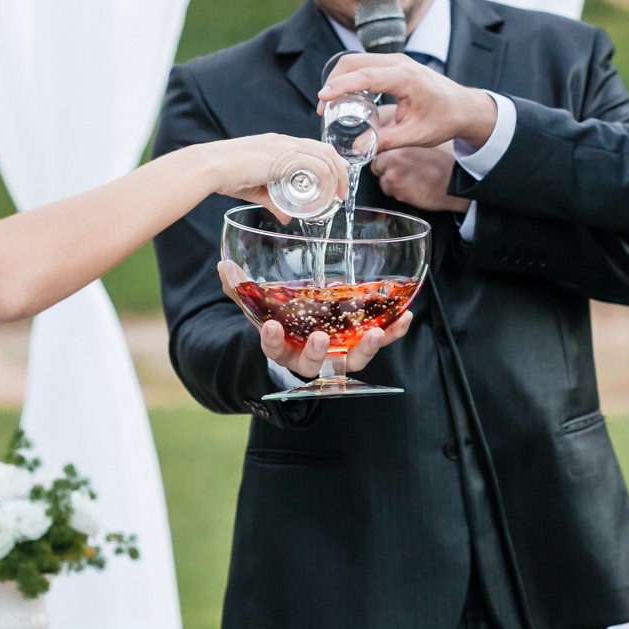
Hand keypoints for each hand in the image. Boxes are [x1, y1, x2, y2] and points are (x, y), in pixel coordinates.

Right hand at [201, 134, 348, 221]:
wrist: (211, 167)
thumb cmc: (227, 176)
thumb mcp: (256, 190)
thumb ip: (273, 202)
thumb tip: (287, 217)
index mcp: (278, 144)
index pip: (312, 148)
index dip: (328, 163)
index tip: (336, 180)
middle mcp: (285, 141)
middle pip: (324, 149)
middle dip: (339, 170)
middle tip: (342, 191)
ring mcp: (285, 146)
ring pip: (324, 155)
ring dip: (337, 175)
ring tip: (339, 195)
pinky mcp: (285, 156)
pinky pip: (315, 165)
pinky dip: (327, 178)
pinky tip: (329, 191)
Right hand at [218, 262, 413, 378]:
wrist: (311, 329)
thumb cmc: (285, 318)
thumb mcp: (262, 304)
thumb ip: (241, 288)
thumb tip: (222, 266)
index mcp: (285, 347)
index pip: (274, 349)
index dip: (272, 341)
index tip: (271, 327)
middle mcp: (313, 356)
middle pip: (313, 362)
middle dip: (316, 352)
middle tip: (319, 337)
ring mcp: (341, 353)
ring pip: (353, 360)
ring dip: (365, 348)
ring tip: (374, 334)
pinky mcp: (364, 343)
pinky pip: (382, 341)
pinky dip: (395, 331)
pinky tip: (405, 316)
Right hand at [317, 53, 497, 151]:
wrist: (464, 108)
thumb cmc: (444, 120)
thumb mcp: (415, 135)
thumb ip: (385, 141)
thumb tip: (356, 150)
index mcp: (405, 78)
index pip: (365, 76)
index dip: (341, 86)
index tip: (323, 97)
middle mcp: (399, 63)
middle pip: (354, 62)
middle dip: (334, 81)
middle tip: (323, 107)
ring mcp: (397, 60)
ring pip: (358, 61)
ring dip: (340, 78)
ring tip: (331, 103)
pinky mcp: (395, 64)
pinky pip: (366, 64)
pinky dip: (351, 76)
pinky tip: (346, 95)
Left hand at [372, 143, 470, 212]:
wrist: (453, 184)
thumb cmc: (440, 166)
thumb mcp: (419, 148)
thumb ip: (401, 149)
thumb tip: (386, 150)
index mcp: (400, 146)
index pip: (378, 151)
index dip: (385, 157)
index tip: (391, 162)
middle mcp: (394, 159)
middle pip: (376, 166)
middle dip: (385, 170)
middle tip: (403, 173)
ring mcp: (394, 176)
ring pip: (382, 180)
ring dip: (392, 183)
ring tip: (410, 181)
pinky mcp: (397, 192)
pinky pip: (389, 192)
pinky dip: (397, 192)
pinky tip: (411, 189)